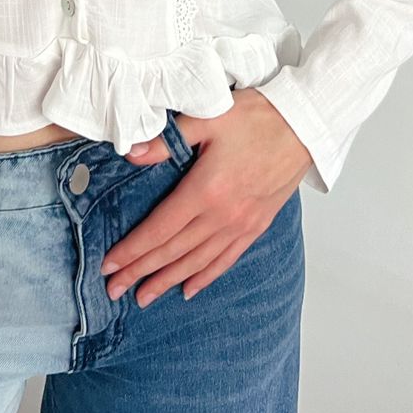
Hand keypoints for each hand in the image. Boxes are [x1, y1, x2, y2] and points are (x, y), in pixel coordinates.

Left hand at [100, 88, 312, 306]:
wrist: (303, 124)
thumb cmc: (257, 116)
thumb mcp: (206, 117)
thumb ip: (166, 140)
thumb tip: (131, 154)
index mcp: (206, 190)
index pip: (160, 229)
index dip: (132, 250)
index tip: (109, 265)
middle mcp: (223, 215)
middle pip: (173, 252)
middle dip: (141, 272)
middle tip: (114, 290)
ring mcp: (242, 224)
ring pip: (197, 262)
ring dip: (168, 280)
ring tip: (144, 296)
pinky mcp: (257, 225)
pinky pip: (226, 259)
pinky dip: (205, 276)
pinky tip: (189, 288)